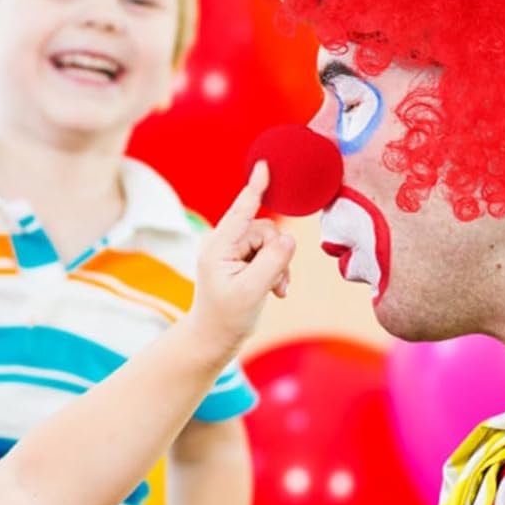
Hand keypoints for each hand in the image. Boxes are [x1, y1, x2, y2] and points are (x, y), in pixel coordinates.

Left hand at [189, 163, 294, 359]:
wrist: (215, 338)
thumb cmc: (227, 317)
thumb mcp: (252, 291)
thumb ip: (273, 261)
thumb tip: (290, 238)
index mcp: (218, 246)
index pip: (241, 211)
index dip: (255, 188)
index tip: (263, 166)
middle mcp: (223, 243)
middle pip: (265, 230)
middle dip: (278, 256)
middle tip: (276, 285)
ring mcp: (232, 251)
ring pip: (271, 243)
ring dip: (279, 267)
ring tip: (274, 290)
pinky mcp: (242, 259)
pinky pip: (269, 254)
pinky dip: (276, 272)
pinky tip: (274, 290)